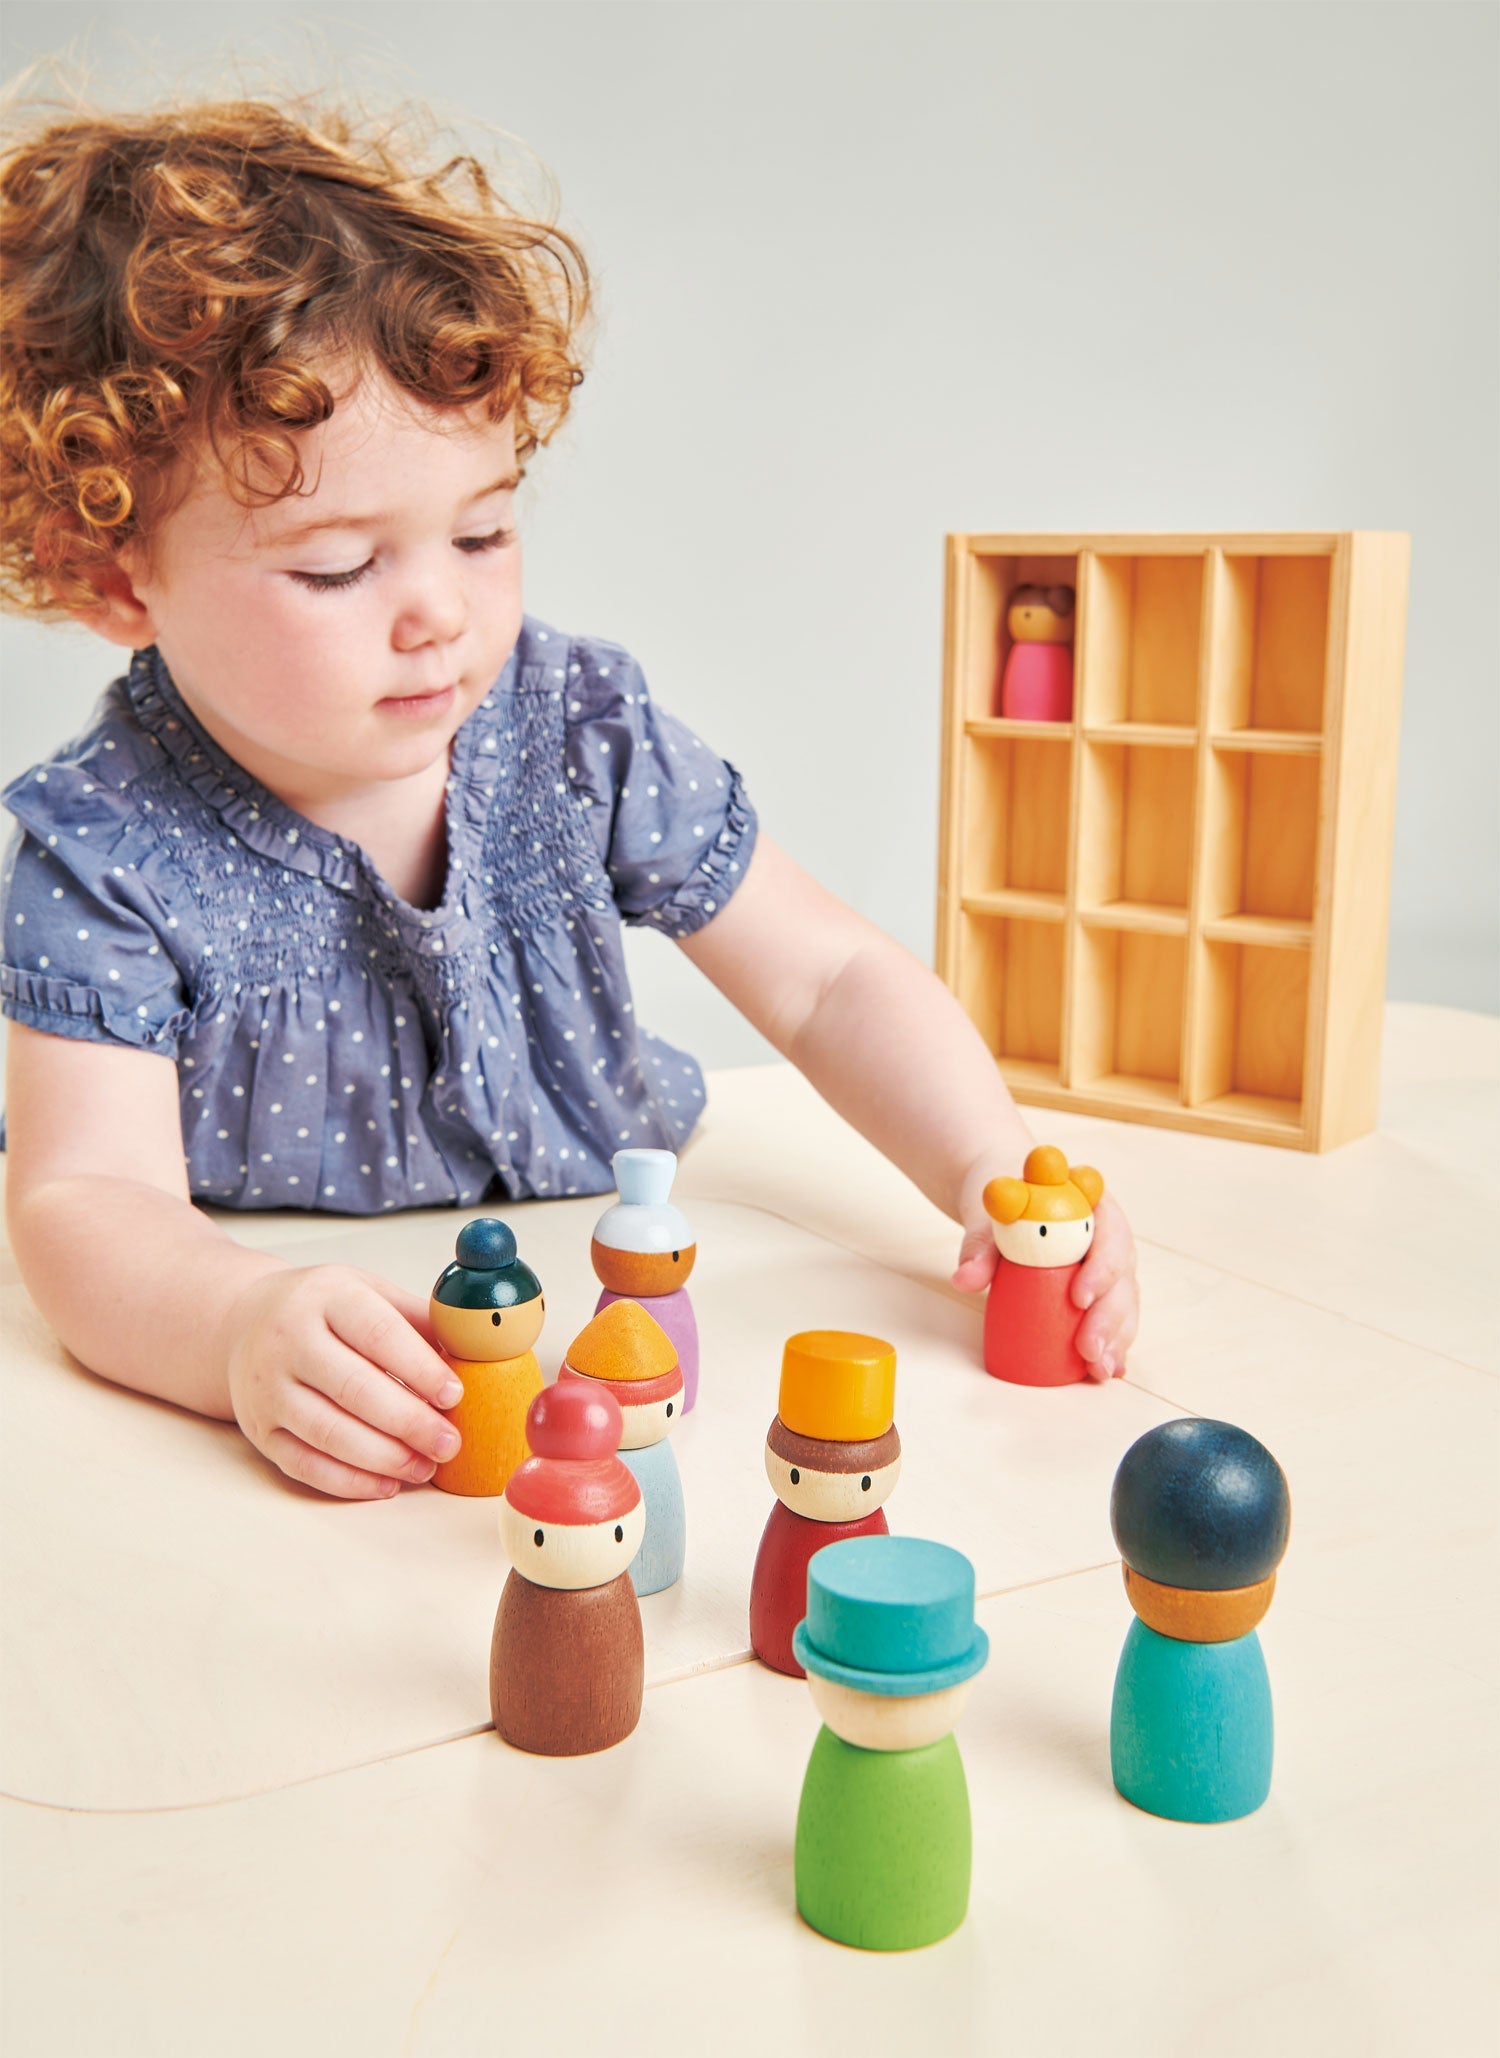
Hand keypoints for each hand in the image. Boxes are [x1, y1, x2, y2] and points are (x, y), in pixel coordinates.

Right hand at [223, 1265, 462, 1498]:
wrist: (244, 1322)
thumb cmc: (324, 1308)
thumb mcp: (369, 1290)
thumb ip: (418, 1319)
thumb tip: (475, 1352)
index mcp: (325, 1297)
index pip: (377, 1333)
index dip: (419, 1367)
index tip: (455, 1395)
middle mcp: (288, 1341)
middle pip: (353, 1389)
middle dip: (409, 1422)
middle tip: (449, 1443)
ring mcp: (268, 1388)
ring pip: (328, 1433)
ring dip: (384, 1457)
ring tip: (426, 1466)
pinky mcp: (259, 1430)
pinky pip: (305, 1464)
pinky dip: (350, 1481)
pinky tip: (387, 1484)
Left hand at [951, 1189, 1139, 1380]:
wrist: (1005, 1200)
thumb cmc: (1005, 1200)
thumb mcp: (989, 1215)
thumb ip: (980, 1245)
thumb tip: (966, 1280)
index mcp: (1092, 1204)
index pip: (1110, 1233)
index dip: (1101, 1267)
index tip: (1077, 1298)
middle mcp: (1109, 1236)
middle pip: (1122, 1276)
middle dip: (1108, 1316)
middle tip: (1088, 1349)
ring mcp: (1108, 1266)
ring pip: (1124, 1302)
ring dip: (1116, 1338)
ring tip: (1100, 1368)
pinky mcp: (1100, 1291)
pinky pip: (1114, 1317)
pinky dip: (1113, 1344)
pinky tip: (1109, 1369)